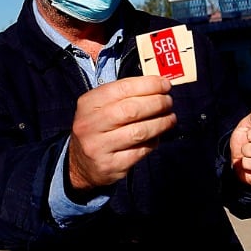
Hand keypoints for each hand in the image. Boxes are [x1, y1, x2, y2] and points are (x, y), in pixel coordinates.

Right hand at [68, 75, 174, 192]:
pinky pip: (140, 151)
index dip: (148, 85)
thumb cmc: (97, 128)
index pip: (122, 88)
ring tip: (170, 118)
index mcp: (88, 104)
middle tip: (168, 102)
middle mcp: (90, 125)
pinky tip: (157, 136)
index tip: (165, 84)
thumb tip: (158, 86)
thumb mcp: (99, 107)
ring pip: (138, 131)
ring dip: (160, 123)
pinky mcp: (111, 165)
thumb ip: (124, 95)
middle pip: (131, 110)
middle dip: (156, 103)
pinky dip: (153, 142)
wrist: (80, 163)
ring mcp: (99, 147)